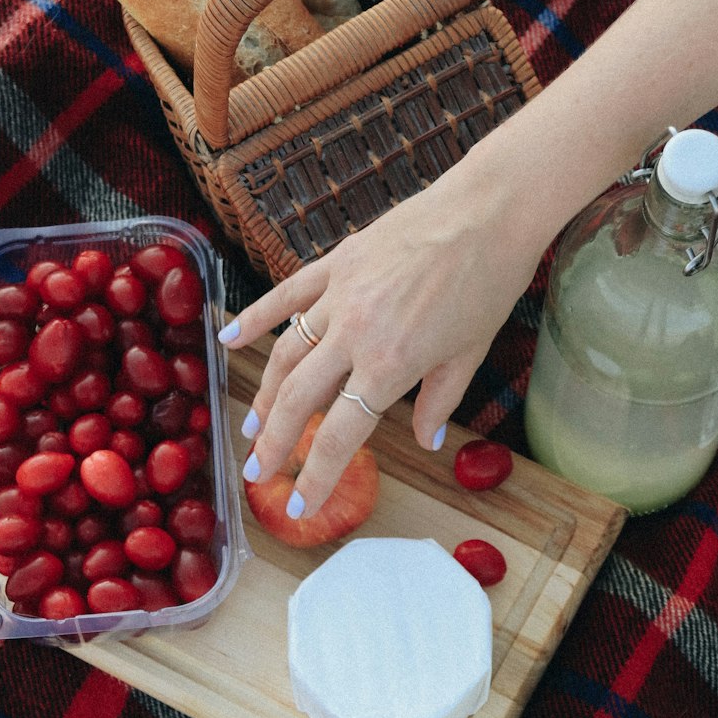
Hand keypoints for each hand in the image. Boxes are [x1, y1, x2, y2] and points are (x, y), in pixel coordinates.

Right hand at [218, 169, 541, 517]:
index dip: (316, 476)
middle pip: (299, 400)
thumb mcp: (470, 354)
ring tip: (252, 427)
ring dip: (264, 395)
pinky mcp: (336, 263)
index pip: (341, 434)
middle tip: (259, 472)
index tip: (298, 505)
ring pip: (286, 353)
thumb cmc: (488, 283)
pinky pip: (287, 295)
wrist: (488, 211)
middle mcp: (356, 334)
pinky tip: (229, 341)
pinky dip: (256, 318)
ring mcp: (340, 295)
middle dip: (275, 443)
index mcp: (392, 364)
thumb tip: (427, 442)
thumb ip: (439, 401)